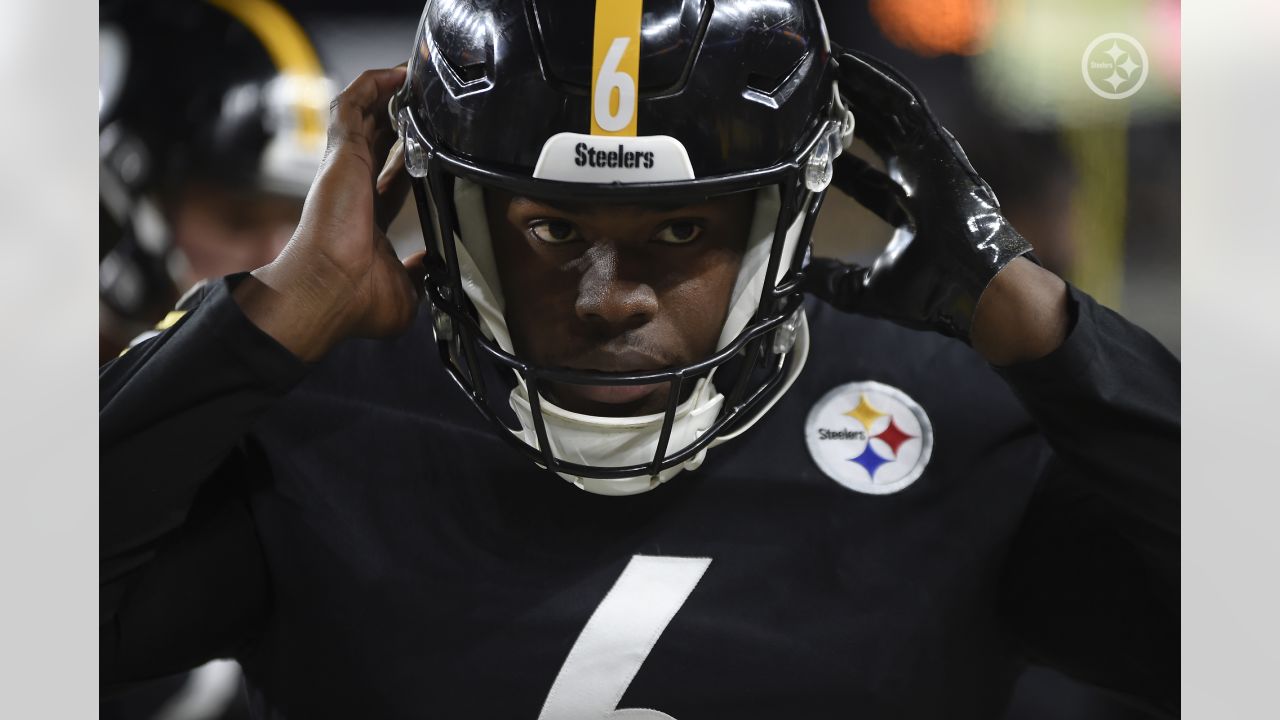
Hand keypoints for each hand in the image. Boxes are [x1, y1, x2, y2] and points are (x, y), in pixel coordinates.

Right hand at [233, 66, 425, 360]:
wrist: (331, 290)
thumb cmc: (354, 300)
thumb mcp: (407, 290)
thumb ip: (423, 274)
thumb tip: (437, 269)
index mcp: (366, 220)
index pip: (389, 180)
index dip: (406, 162)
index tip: (426, 150)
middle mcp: (352, 190)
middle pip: (375, 142)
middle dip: (397, 119)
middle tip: (422, 103)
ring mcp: (345, 169)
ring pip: (363, 117)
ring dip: (386, 95)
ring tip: (412, 77)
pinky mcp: (341, 153)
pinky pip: (352, 104)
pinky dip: (372, 84)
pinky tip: (396, 73)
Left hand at [804, 50, 1053, 355]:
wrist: (974, 291)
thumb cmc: (935, 294)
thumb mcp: (866, 289)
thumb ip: (833, 279)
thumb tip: (799, 277)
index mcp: (909, 209)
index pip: (865, 177)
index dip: (838, 160)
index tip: (811, 145)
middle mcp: (920, 179)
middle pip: (876, 136)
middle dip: (847, 113)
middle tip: (817, 93)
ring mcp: (931, 161)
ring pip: (890, 114)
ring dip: (860, 90)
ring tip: (831, 67)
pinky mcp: (938, 149)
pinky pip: (907, 107)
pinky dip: (881, 86)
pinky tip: (855, 69)